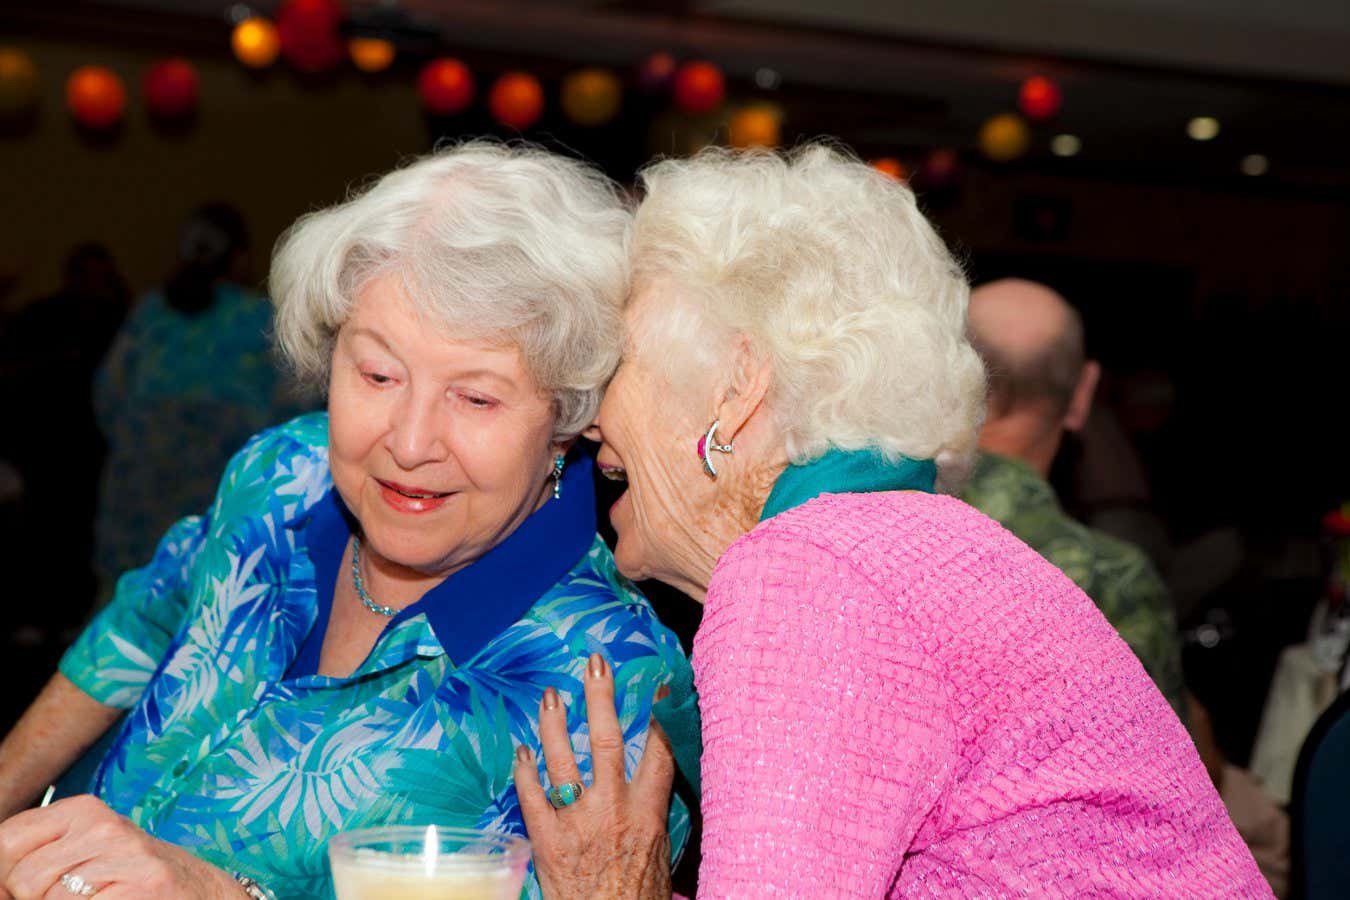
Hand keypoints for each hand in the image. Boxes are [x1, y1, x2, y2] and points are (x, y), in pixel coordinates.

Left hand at [0, 795, 240, 899]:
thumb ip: (41, 858)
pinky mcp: (139, 890)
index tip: (31, 887)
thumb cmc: (133, 878)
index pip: (8, 840)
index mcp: (85, 811)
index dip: (8, 876)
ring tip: (101, 899)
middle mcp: (104, 828)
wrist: (202, 893)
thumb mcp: (87, 853)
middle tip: (78, 896)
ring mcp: (125, 860)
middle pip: (23, 878)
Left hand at [514, 653, 674, 899]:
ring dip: (554, 724)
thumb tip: (652, 789)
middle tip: (594, 663)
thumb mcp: (658, 854)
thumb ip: (650, 816)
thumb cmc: (638, 899)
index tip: (661, 684)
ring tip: (551, 695)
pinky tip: (520, 751)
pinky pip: (530, 797)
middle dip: (601, 697)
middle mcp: (611, 808)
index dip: (661, 715)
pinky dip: (524, 771)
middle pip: (607, 740)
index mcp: (646, 812)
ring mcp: (576, 820)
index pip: (659, 752)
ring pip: (563, 760)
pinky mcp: (547, 839)